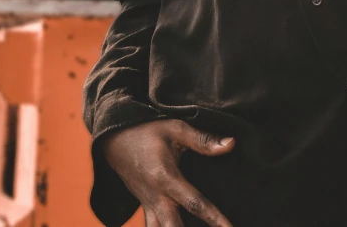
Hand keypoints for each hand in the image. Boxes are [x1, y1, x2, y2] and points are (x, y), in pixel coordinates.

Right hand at [103, 119, 235, 226]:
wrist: (116, 139)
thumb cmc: (148, 131)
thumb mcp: (176, 129)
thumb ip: (203, 140)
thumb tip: (231, 144)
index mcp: (166, 178)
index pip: (194, 203)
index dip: (215, 218)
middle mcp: (156, 197)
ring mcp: (148, 205)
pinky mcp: (145, 207)